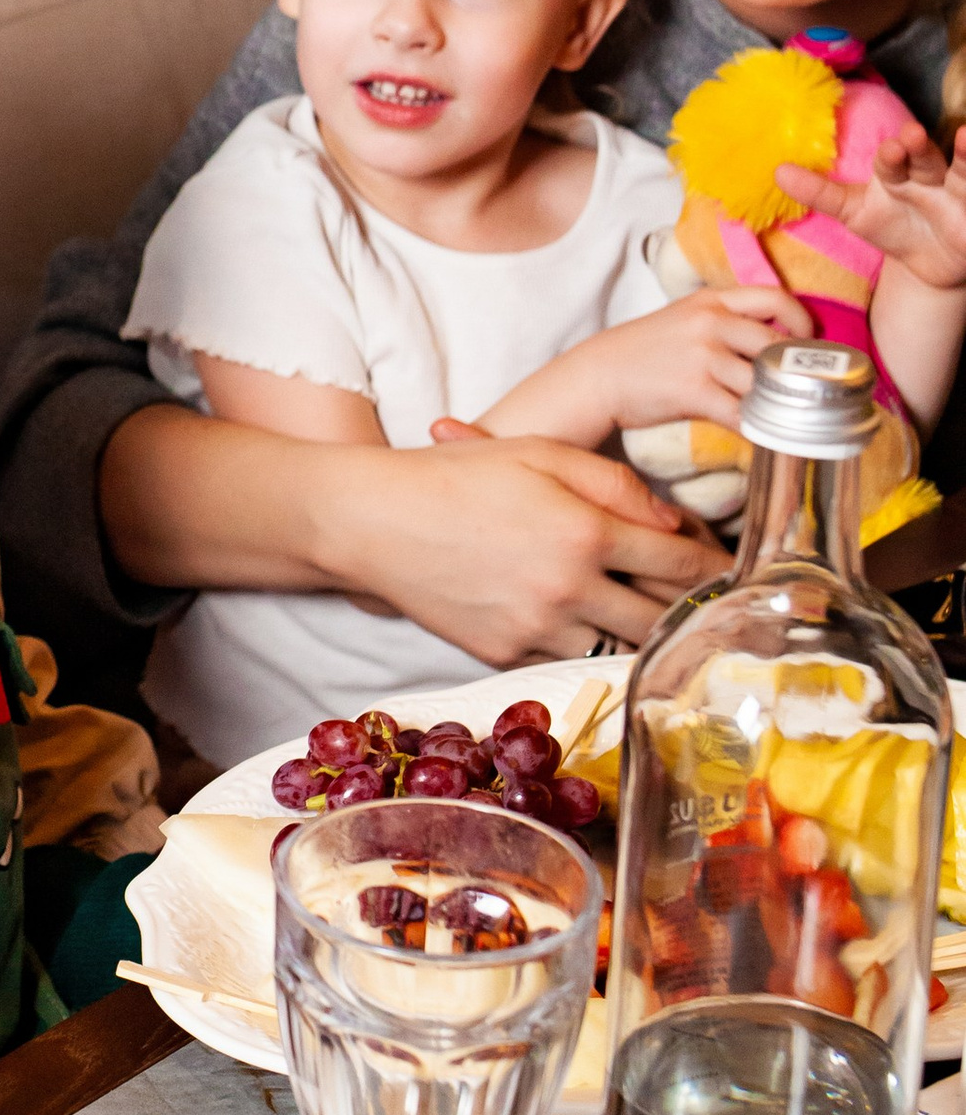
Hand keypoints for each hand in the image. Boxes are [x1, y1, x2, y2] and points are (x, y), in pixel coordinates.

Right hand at [404, 422, 725, 651]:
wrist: (373, 523)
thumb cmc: (457, 476)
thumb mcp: (542, 454)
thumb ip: (617, 485)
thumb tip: (672, 523)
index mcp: (585, 533)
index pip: (682, 562)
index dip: (721, 569)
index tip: (741, 573)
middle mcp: (568, 590)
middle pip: (663, 618)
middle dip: (697, 612)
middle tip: (719, 607)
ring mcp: (536, 629)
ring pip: (622, 648)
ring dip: (651, 638)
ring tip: (671, 626)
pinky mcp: (506, 655)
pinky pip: (571, 660)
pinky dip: (594, 647)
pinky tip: (602, 630)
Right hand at [571, 281, 814, 432]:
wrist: (597, 376)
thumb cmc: (642, 351)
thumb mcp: (682, 318)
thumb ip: (722, 321)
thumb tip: (771, 341)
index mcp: (710, 300)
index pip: (773, 296)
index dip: (800, 319)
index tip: (806, 340)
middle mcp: (710, 322)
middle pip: (775, 343)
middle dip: (793, 370)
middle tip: (800, 386)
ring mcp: (702, 356)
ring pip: (762, 381)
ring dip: (777, 402)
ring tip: (785, 414)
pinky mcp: (693, 391)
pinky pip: (741, 413)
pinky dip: (757, 428)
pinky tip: (762, 434)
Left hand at [780, 130, 965, 291]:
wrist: (928, 263)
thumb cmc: (891, 226)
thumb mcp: (854, 212)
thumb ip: (819, 193)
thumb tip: (777, 171)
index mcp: (897, 173)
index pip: (892, 160)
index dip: (893, 154)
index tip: (890, 146)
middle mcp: (930, 176)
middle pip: (928, 159)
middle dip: (921, 149)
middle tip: (912, 136)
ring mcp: (958, 193)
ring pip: (963, 171)